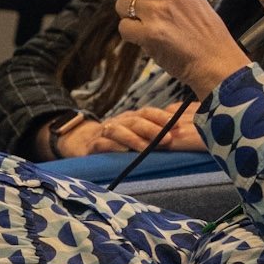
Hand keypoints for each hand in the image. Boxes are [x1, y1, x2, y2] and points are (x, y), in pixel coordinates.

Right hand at [47, 104, 201, 157]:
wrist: (81, 142)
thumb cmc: (116, 140)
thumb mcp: (135, 134)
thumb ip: (154, 133)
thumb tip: (182, 134)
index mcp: (132, 118)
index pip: (148, 112)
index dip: (162, 117)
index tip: (177, 124)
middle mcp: (120, 122)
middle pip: (136, 121)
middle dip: (153, 129)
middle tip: (168, 139)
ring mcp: (105, 132)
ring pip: (119, 130)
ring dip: (134, 138)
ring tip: (146, 148)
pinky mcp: (92, 146)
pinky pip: (102, 144)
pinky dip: (111, 146)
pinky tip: (121, 151)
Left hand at [92, 0, 247, 101]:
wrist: (214, 58)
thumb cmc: (199, 21)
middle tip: (153, 7)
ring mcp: (158, 9)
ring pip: (120, 5)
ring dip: (132, 17)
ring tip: (157, 24)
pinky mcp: (151, 33)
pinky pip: (123, 28)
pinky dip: (133, 36)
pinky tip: (153, 38)